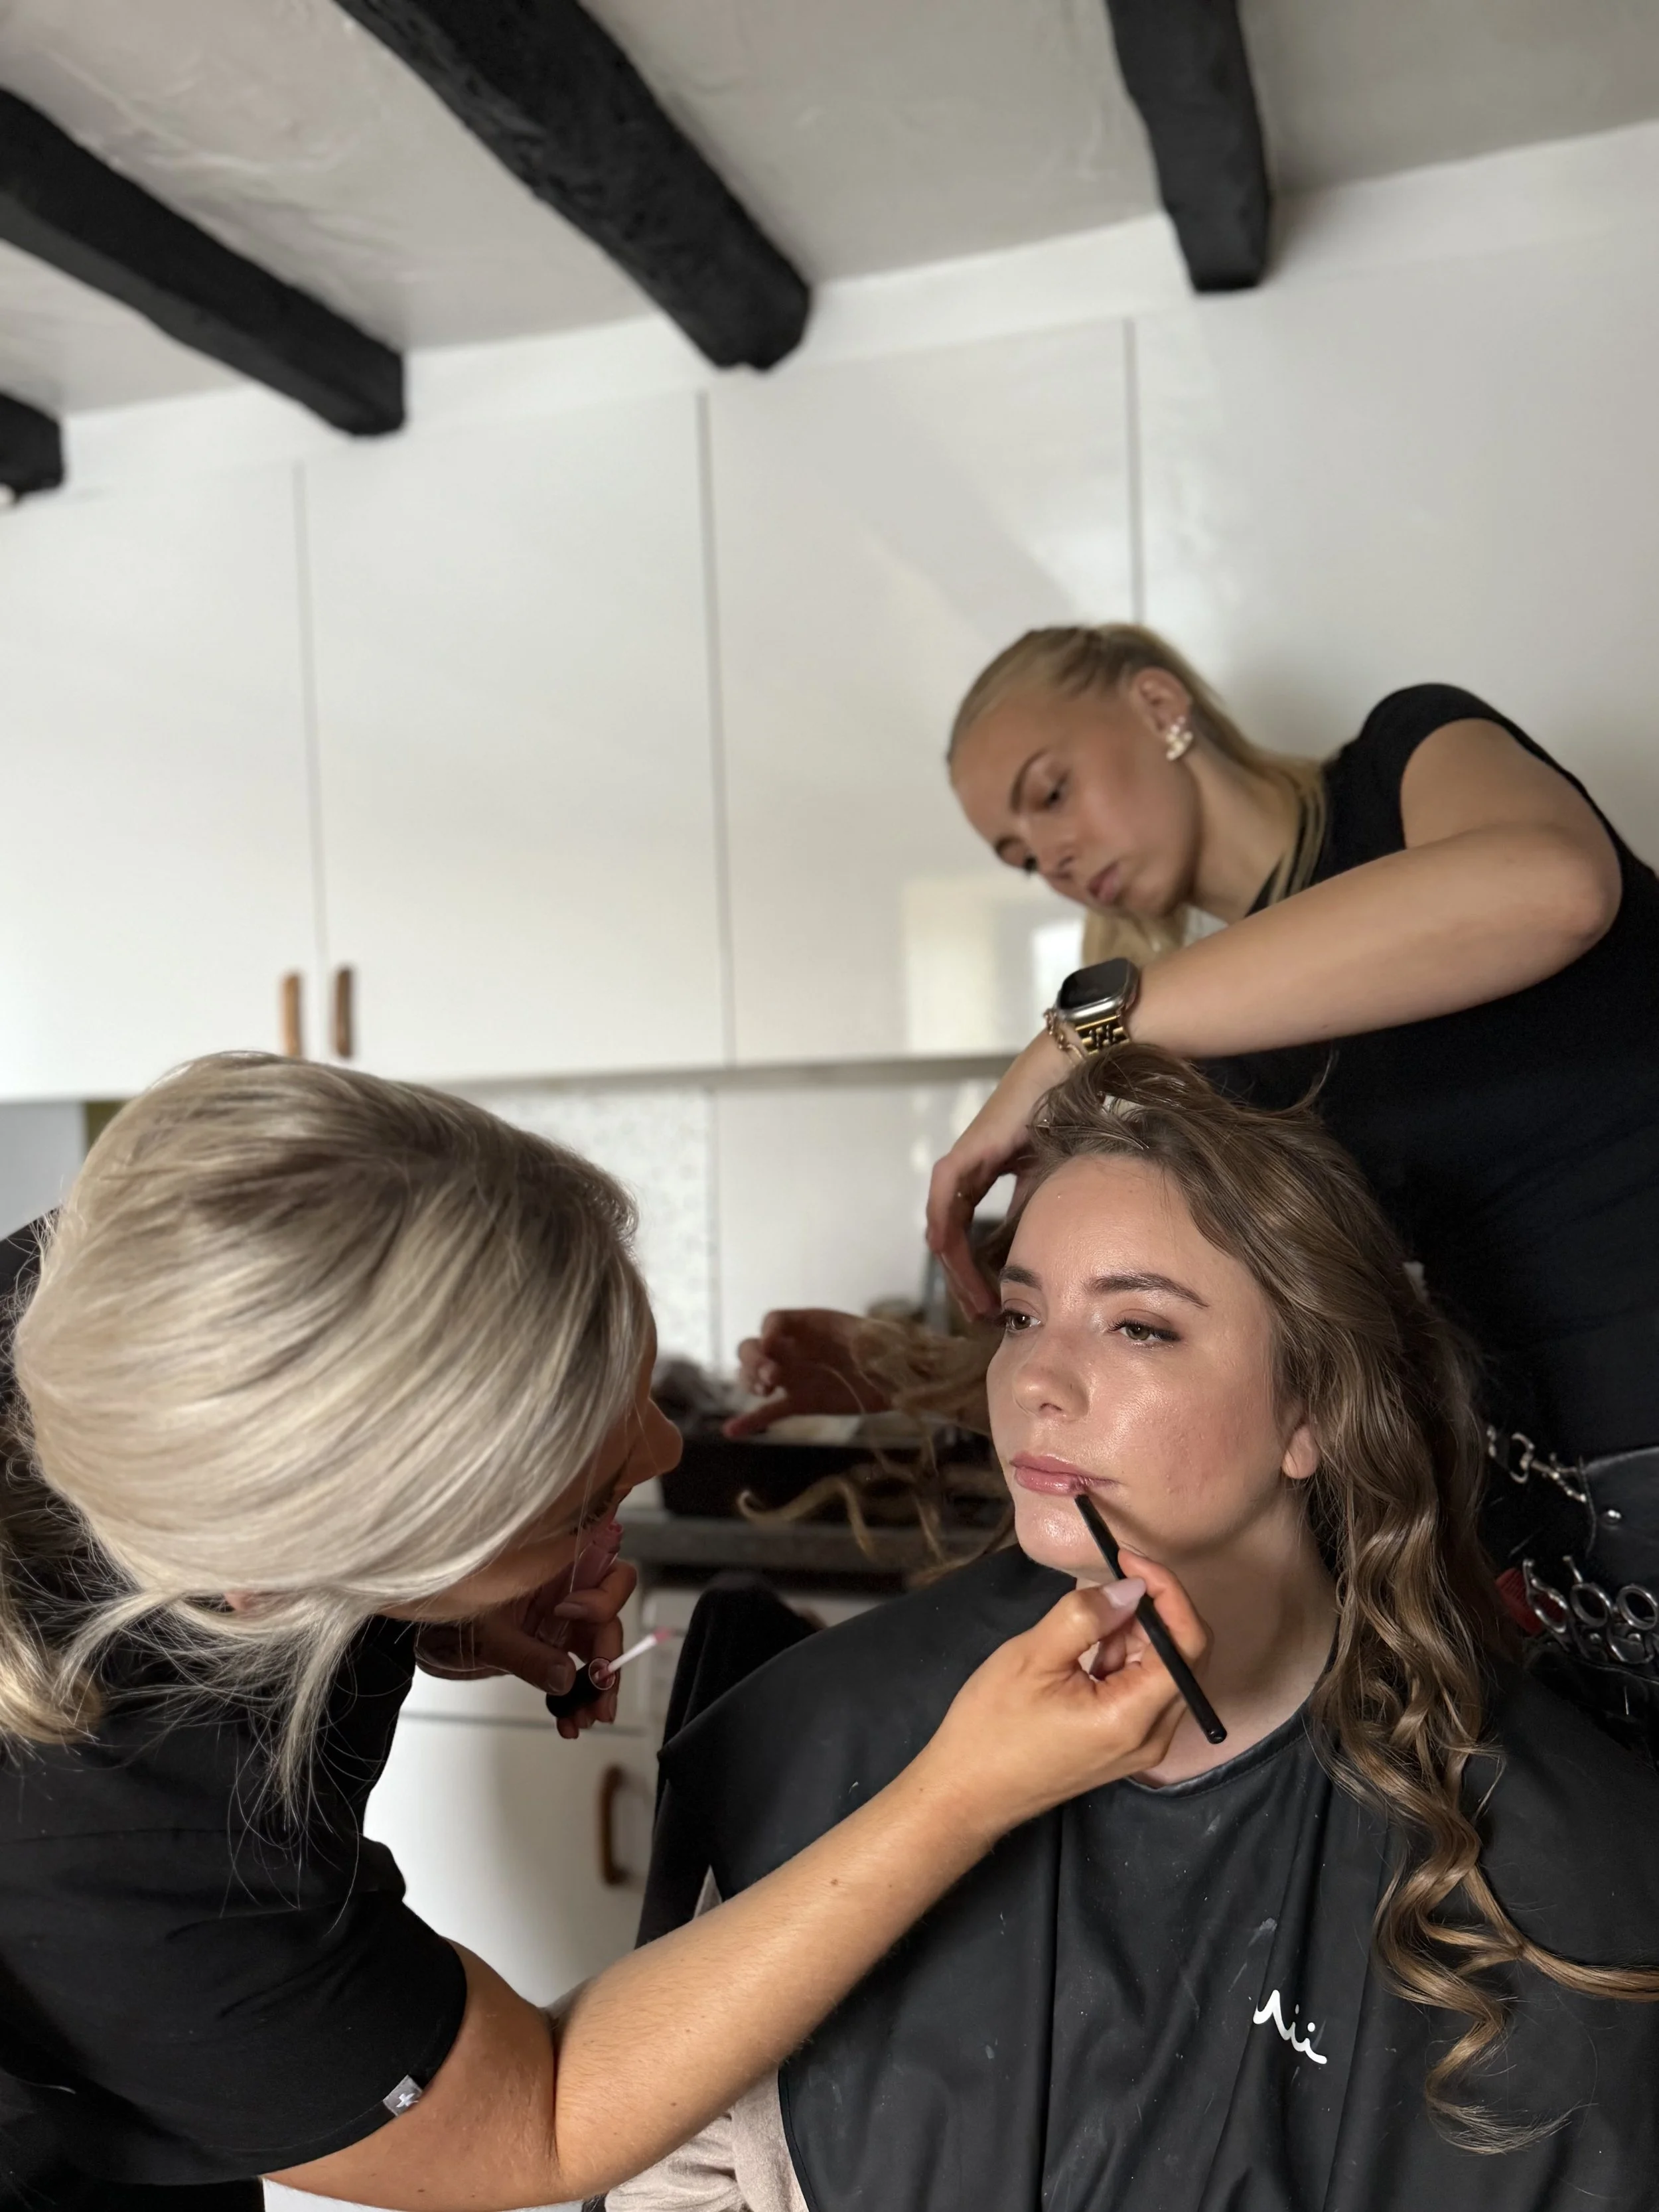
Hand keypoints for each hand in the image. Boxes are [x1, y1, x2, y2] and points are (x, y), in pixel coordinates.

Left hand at [415, 1557, 637, 1739]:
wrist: (426, 1637)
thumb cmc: (451, 1617)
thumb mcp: (486, 1634)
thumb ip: (526, 1654)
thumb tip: (566, 1678)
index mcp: (554, 1571)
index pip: (605, 1571)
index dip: (603, 1595)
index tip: (571, 1617)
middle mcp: (566, 1593)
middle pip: (610, 1617)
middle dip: (609, 1657)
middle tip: (599, 1692)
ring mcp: (562, 1623)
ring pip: (600, 1650)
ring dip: (598, 1688)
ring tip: (585, 1719)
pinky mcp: (554, 1648)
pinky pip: (579, 1673)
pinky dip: (577, 1700)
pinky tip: (568, 1722)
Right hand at [725, 1308, 891, 1438]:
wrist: (897, 1378)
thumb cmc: (884, 1347)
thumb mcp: (868, 1334)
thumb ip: (849, 1334)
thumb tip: (837, 1342)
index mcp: (808, 1325)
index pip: (774, 1321)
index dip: (769, 1330)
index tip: (772, 1343)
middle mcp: (793, 1348)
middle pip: (754, 1347)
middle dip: (754, 1360)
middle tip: (771, 1377)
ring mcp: (794, 1376)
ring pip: (754, 1375)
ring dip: (749, 1381)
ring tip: (766, 1390)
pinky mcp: (800, 1402)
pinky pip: (770, 1412)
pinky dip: (749, 1421)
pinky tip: (731, 1431)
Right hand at [912, 1551, 1207, 1840]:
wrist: (966, 1792)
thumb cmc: (992, 1726)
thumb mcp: (1032, 1657)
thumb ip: (1086, 1616)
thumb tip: (1132, 1588)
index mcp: (1133, 1717)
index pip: (1187, 1644)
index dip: (1168, 1593)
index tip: (1129, 1561)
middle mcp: (1152, 1737)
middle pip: (1183, 1658)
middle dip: (1152, 1611)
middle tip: (1108, 1580)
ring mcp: (1141, 1746)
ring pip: (1163, 1671)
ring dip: (1135, 1634)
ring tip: (1084, 1621)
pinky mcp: (1125, 1745)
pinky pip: (1143, 1690)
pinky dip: (1124, 1657)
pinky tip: (1085, 1650)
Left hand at [926, 1030, 1071, 1319]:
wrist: (1060, 1080)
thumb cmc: (1055, 1124)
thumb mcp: (1041, 1186)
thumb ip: (1023, 1218)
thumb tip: (1023, 1261)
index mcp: (975, 1183)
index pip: (964, 1240)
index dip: (973, 1276)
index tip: (990, 1306)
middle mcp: (960, 1179)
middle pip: (949, 1243)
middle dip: (963, 1285)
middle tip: (980, 1317)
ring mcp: (956, 1169)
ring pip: (942, 1231)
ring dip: (956, 1271)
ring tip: (975, 1302)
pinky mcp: (960, 1159)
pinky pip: (944, 1205)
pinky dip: (946, 1235)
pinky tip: (954, 1261)